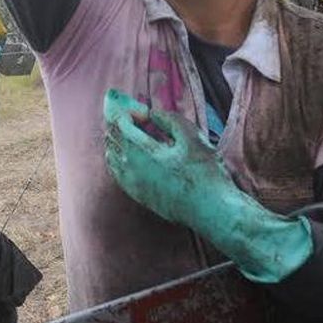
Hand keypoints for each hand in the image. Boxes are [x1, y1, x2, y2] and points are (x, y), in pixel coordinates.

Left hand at [103, 90, 312, 282]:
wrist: (211, 211)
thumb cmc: (204, 173)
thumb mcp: (191, 137)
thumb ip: (169, 120)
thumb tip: (152, 114)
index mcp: (141, 152)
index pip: (120, 124)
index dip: (129, 113)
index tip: (144, 112)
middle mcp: (130, 169)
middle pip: (112, 139)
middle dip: (120, 124)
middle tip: (136, 118)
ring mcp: (132, 185)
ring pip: (111, 157)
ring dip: (118, 142)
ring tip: (134, 134)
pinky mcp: (139, 197)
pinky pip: (118, 174)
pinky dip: (119, 160)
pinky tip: (132, 157)